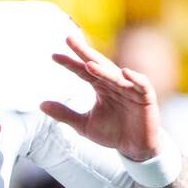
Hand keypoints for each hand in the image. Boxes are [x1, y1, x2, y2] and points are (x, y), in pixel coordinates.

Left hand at [42, 35, 162, 160]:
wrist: (134, 148)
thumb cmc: (111, 133)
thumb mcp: (83, 125)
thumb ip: (64, 114)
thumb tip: (40, 104)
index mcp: (100, 86)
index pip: (83, 71)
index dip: (70, 63)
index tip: (54, 56)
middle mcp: (114, 83)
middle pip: (98, 64)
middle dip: (84, 52)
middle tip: (69, 39)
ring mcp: (131, 88)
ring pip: (116, 75)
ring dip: (104, 70)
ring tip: (89, 64)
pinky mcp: (146, 98)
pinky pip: (142, 85)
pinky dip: (135, 78)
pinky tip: (125, 72)